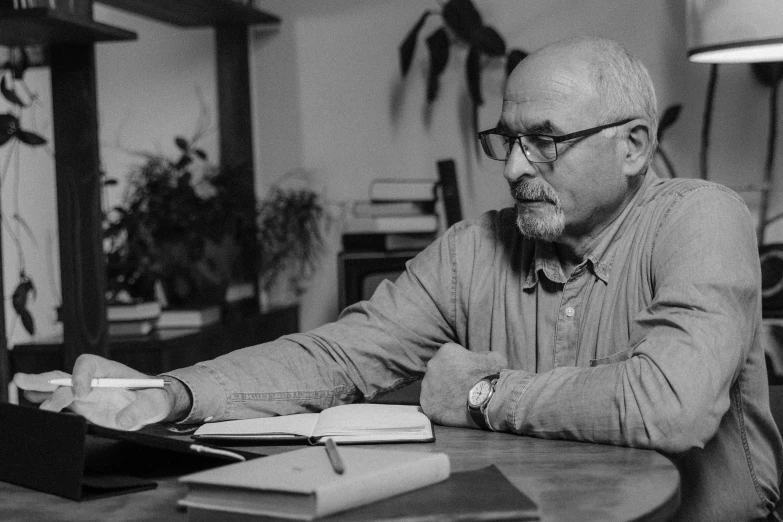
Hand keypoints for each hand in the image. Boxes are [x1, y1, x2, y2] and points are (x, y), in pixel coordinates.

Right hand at [13, 354, 174, 430]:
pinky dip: (46, 401)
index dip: (81, 376)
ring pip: (59, 387)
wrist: (154, 404)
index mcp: (111, 371)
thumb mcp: (154, 405)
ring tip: (21, 385)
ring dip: (40, 387)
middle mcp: (94, 379)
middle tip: (25, 381)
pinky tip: (31, 400)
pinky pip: (62, 402)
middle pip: (67, 374)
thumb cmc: (155, 398)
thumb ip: (141, 411)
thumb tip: (124, 420)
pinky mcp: (83, 406)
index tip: (81, 393)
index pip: (89, 364)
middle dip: (47, 378)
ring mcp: (87, 392)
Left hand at [420, 343, 505, 427]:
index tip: (468, 375)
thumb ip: (483, 355)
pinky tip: (452, 410)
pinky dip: (440, 407)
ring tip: (458, 400)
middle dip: (448, 378)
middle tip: (462, 388)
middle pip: (439, 371)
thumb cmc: (492, 377)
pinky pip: (431, 404)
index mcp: (446, 351)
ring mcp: (427, 385)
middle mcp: (432, 365)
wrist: (488, 401)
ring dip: (443, 392)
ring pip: (433, 387)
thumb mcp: (494, 358)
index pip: (450, 356)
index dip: (460, 366)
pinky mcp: (427, 404)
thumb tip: (479, 358)